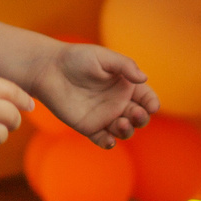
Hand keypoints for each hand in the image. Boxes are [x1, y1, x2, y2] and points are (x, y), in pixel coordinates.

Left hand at [25, 43, 158, 148]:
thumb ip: (125, 66)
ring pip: (124, 131)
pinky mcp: (89, 127)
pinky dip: (108, 143)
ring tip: (120, 123)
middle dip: (141, 118)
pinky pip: (103, 140)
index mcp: (126, 85)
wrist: (49, 69)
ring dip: (127, 131)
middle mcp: (118, 103)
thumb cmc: (77, 58)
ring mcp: (104, 116)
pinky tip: (108, 140)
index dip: (152, 103)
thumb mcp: (103, 57)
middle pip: (138, 117)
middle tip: (135, 113)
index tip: (152, 105)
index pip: (146, 97)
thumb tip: (144, 78)